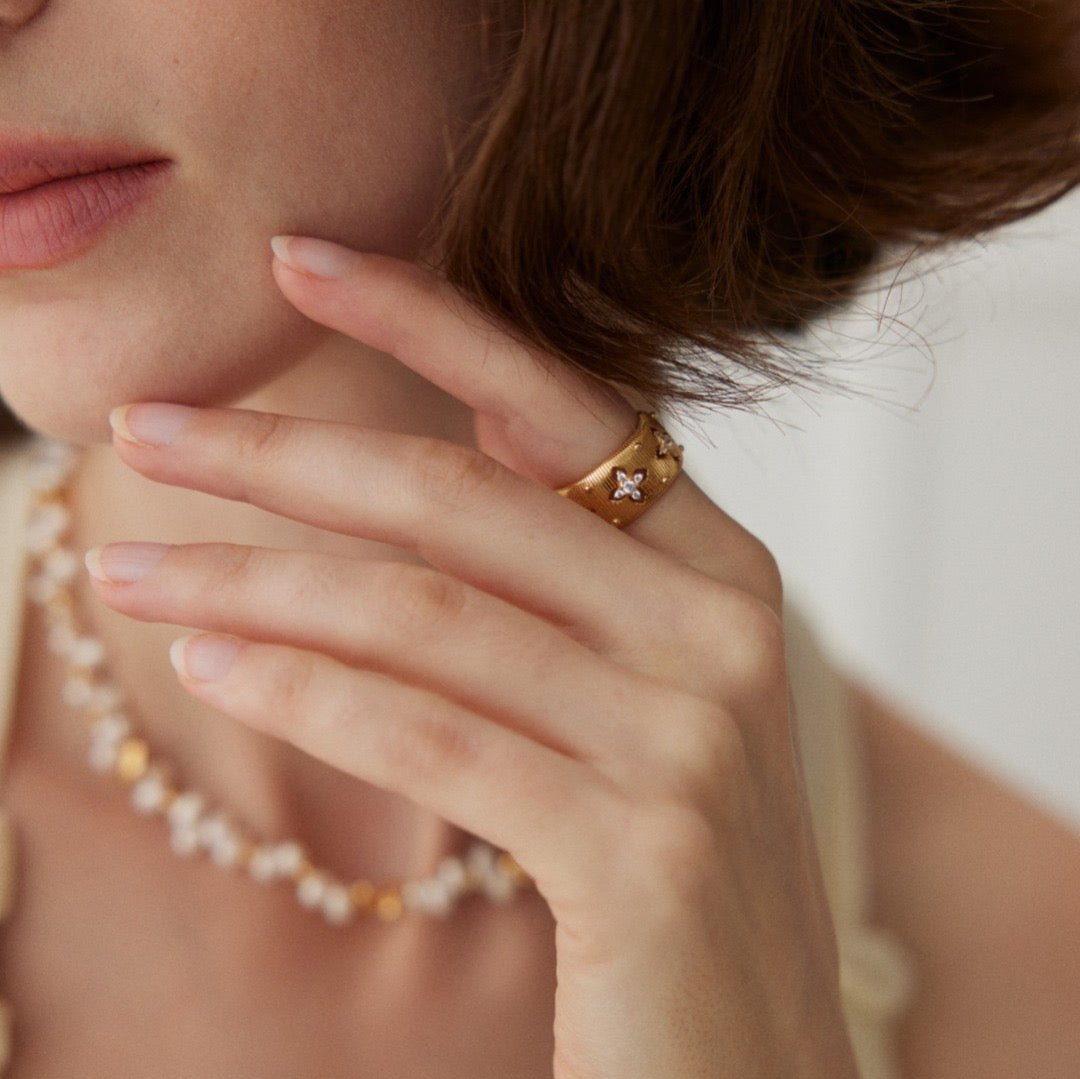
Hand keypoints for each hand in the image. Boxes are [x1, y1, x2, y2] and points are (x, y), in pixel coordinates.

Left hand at [88, 236, 859, 1077]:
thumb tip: (443, 449)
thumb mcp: (633, 688)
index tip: (300, 262)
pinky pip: (432, 739)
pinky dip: (306, 695)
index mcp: (720, 570)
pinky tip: (210, 670)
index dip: (429, 319)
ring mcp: (691, 736)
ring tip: (128, 569)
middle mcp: (720, 630)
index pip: (559, 404)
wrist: (755, 1062)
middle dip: (284, 455)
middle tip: (146, 426)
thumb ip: (560, 574)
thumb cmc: (669, 861)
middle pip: (463, 500)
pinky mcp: (643, 850)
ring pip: (424, 616)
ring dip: (252, 585)